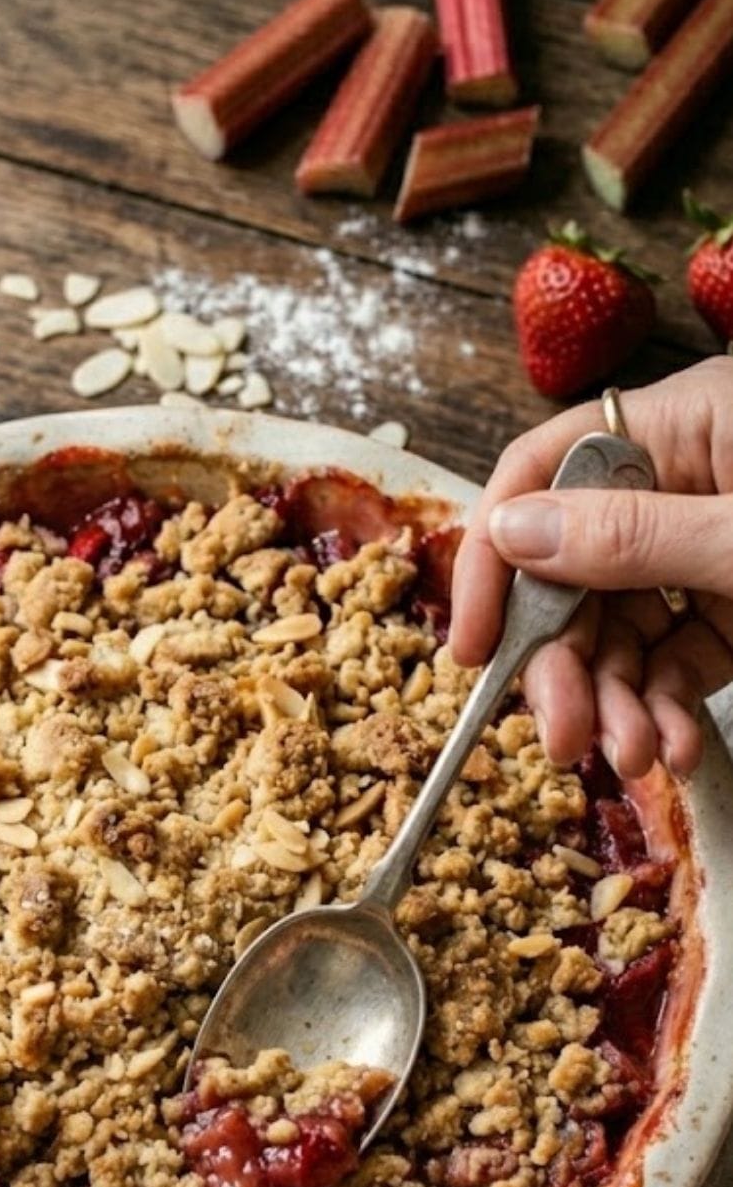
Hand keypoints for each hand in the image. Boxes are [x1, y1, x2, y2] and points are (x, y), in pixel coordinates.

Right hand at [449, 357, 732, 780]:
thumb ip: (635, 534)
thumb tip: (510, 531)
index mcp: (680, 427)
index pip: (543, 472)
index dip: (496, 557)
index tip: (479, 647)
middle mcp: (681, 484)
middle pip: (574, 572)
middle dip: (565, 664)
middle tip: (563, 740)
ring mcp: (707, 547)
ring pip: (621, 629)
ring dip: (617, 703)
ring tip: (639, 759)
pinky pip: (676, 658)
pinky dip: (666, 709)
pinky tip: (676, 749)